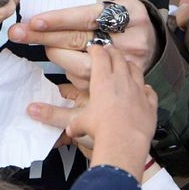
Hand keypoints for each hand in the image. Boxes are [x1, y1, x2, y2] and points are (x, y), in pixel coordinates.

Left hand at [9, 0, 157, 84]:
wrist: (153, 44)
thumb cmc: (124, 20)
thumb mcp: (113, 5)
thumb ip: (84, 8)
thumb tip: (43, 12)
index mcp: (131, 14)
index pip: (89, 16)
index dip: (60, 18)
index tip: (35, 20)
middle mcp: (131, 42)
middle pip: (80, 40)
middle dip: (45, 36)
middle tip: (19, 33)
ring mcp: (126, 67)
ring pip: (80, 67)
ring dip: (55, 56)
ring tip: (44, 46)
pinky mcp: (118, 87)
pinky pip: (84, 86)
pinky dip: (65, 78)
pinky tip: (52, 80)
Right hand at [28, 44, 156, 176]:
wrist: (126, 141)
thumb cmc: (101, 130)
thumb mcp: (77, 122)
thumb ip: (60, 117)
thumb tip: (38, 113)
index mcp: (103, 80)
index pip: (100, 56)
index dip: (96, 50)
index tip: (94, 48)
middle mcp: (122, 80)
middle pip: (119, 57)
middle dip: (113, 52)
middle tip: (109, 50)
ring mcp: (139, 90)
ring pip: (136, 69)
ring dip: (130, 65)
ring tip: (126, 64)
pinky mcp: (150, 103)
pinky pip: (149, 91)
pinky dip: (145, 89)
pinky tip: (143, 90)